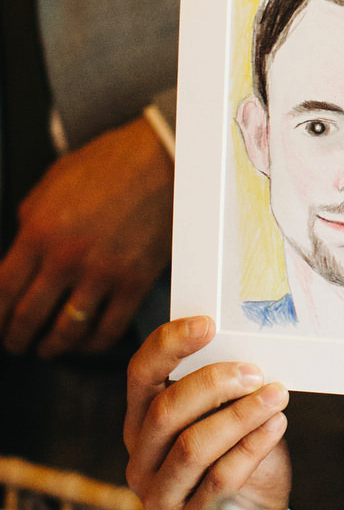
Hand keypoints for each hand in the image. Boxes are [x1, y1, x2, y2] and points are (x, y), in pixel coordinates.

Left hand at [0, 116, 173, 356]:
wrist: (161, 161)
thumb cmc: (110, 164)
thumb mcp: (51, 184)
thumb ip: (31, 221)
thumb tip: (20, 251)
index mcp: (39, 232)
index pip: (3, 289)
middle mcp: (67, 259)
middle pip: (29, 316)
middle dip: (16, 337)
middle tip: (14, 342)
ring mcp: (102, 275)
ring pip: (67, 331)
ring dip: (51, 346)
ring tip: (46, 348)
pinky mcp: (134, 284)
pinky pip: (109, 328)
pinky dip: (93, 344)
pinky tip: (86, 343)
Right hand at [124, 316, 292, 509]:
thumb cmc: (237, 460)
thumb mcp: (226, 420)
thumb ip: (225, 393)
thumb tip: (250, 356)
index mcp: (142, 420)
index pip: (141, 374)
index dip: (169, 345)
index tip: (207, 324)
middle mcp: (140, 456)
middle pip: (166, 411)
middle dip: (214, 384)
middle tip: (255, 371)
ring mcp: (158, 494)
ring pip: (192, 446)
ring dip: (240, 416)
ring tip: (276, 396)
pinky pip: (220, 480)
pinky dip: (251, 448)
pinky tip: (275, 427)